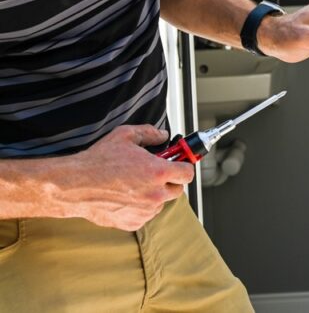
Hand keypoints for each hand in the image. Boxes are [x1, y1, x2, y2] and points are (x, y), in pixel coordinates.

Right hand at [55, 125, 194, 230]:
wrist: (73, 185)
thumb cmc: (97, 161)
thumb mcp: (125, 135)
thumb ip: (150, 133)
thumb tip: (163, 135)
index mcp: (158, 172)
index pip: (187, 173)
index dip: (183, 166)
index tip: (178, 164)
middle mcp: (155, 194)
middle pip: (177, 189)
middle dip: (169, 181)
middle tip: (154, 173)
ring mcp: (144, 211)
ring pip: (160, 203)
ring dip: (154, 195)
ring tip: (133, 184)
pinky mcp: (132, 223)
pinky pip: (145, 215)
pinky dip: (140, 207)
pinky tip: (125, 197)